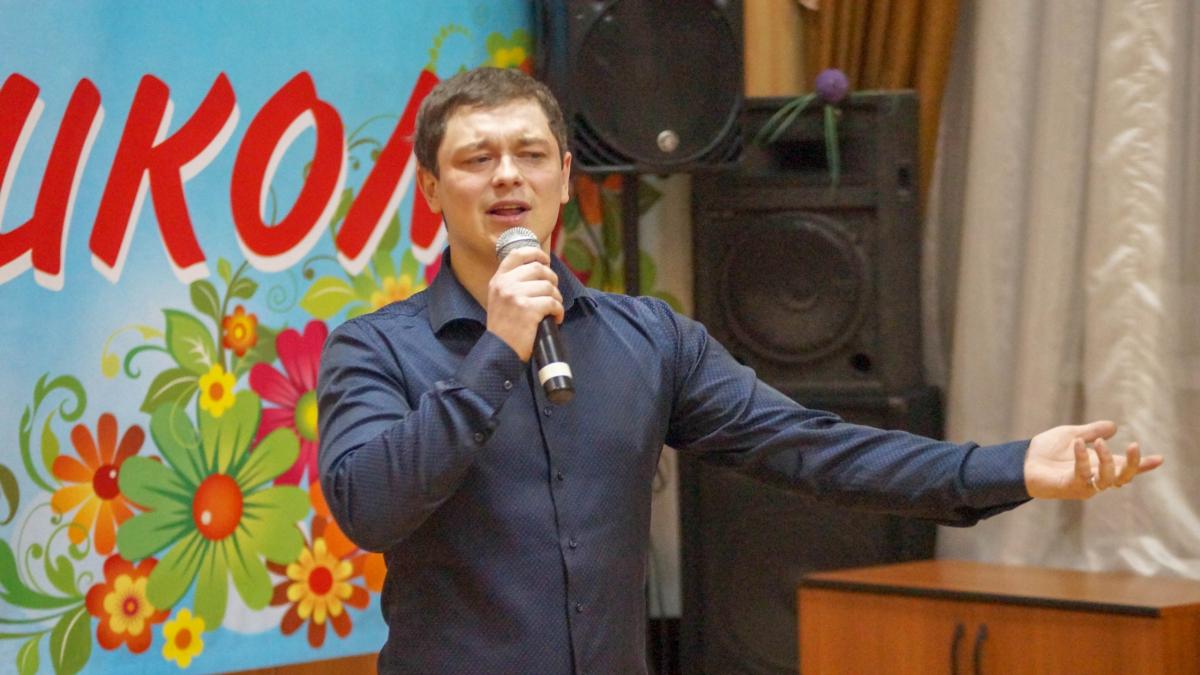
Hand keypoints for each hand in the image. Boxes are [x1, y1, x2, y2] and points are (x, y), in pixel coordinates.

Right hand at [486, 247, 562, 361]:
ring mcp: (516, 296)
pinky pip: (553, 303)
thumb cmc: (504, 328)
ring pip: (549, 286)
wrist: (499, 351)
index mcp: (498, 280)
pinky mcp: (528, 309)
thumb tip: (540, 270)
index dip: (536, 253)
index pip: (517, 253)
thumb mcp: (500, 299)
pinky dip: (559, 311)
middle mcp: (505, 284)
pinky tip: (555, 318)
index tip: (546, 261)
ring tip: (553, 309)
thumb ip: (513, 283)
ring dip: (557, 298)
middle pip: (539, 269)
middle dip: (552, 279)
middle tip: (553, 293)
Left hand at [1023, 420, 1162, 498]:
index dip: (1142, 464)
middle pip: (1124, 476)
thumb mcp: (1072, 434)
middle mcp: (1095, 478)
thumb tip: (1114, 426)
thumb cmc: (1045, 451)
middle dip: (1134, 464)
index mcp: (1098, 465)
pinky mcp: (1071, 487)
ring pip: (1109, 479)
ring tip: (1098, 442)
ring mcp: (1084, 485)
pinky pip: (1083, 475)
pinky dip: (1082, 458)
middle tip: (1135, 446)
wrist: (1021, 461)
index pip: (1125, 467)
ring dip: (1107, 459)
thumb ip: (1093, 431)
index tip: (1160, 458)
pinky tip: (1079, 443)